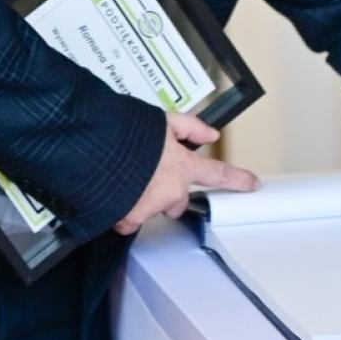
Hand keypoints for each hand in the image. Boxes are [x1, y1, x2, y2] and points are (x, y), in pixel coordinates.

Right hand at [115, 112, 259, 235]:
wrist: (89, 151)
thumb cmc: (122, 133)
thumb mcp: (162, 119)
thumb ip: (189, 127)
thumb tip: (210, 133)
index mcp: (181, 165)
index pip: (218, 173)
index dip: (238, 179)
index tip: (251, 184)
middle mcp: (169, 190)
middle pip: (179, 199)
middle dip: (170, 192)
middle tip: (152, 177)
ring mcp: (148, 207)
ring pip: (153, 207)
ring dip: (144, 198)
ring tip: (126, 179)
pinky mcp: (126, 219)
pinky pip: (128, 219)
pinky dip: (123, 210)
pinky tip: (114, 192)